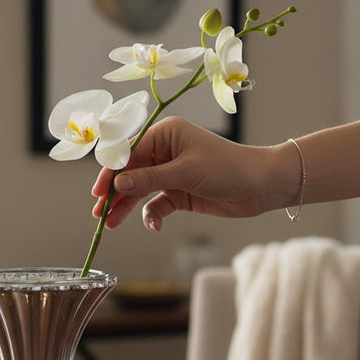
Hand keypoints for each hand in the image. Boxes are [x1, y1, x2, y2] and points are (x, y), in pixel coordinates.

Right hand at [91, 116, 294, 230]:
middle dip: (115, 194)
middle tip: (99, 214)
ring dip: (127, 207)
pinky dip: (152, 215)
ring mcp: (171, 172)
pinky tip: (154, 226)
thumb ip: (148, 179)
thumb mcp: (184, 173)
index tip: (98, 192)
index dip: (110, 172)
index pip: (128, 152)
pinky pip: (156, 204)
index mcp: (165, 134)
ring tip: (112, 224)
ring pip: (140, 190)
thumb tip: (117, 185)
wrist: (262, 186)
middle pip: (130, 173)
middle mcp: (165, 151)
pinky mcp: (179, 192)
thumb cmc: (227, 168)